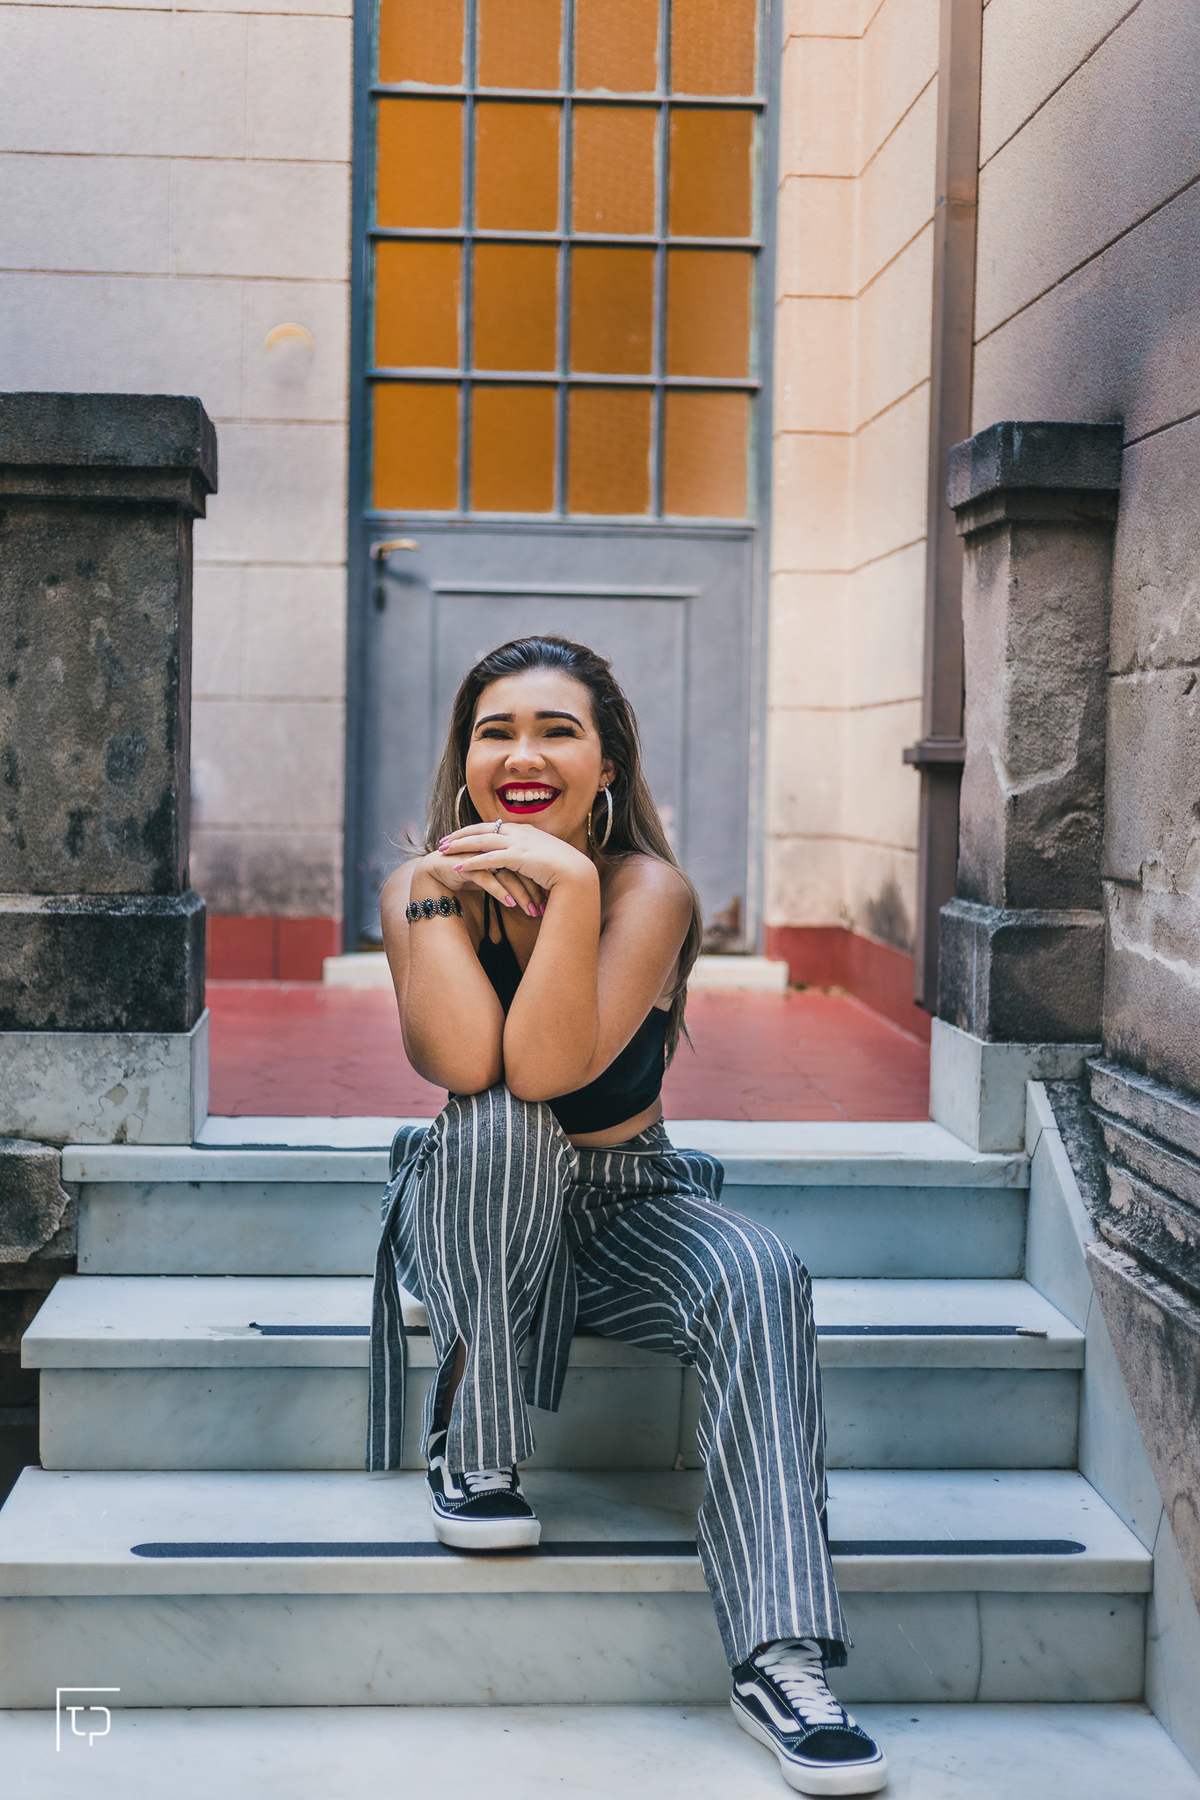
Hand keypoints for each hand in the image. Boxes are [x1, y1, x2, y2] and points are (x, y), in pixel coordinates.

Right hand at [417, 847, 545, 917]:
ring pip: (506, 874)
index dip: (537, 882)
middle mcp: (491, 849)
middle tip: (543, 909)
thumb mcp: (489, 877)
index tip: (549, 901)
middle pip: (519, 868)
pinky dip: (500, 891)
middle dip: (533, 890)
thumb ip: (506, 877)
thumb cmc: (464, 876)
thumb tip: (529, 890)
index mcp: (499, 847)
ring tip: (531, 910)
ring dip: (520, 893)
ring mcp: (478, 855)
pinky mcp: (465, 864)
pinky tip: (510, 904)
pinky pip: (486, 878)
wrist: (432, 875)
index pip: (525, 864)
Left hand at [437, 821, 596, 899]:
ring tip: (442, 852)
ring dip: (460, 846)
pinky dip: (471, 862)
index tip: (458, 835)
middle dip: (460, 835)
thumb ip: (531, 856)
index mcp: (526, 830)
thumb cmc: (564, 870)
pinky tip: (457, 868)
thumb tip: (522, 862)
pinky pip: (488, 859)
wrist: (578, 874)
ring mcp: (519, 843)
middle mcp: (520, 832)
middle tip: (442, 842)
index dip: (473, 830)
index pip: (493, 826)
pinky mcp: (518, 857)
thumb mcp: (545, 858)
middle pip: (482, 829)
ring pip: (481, 841)